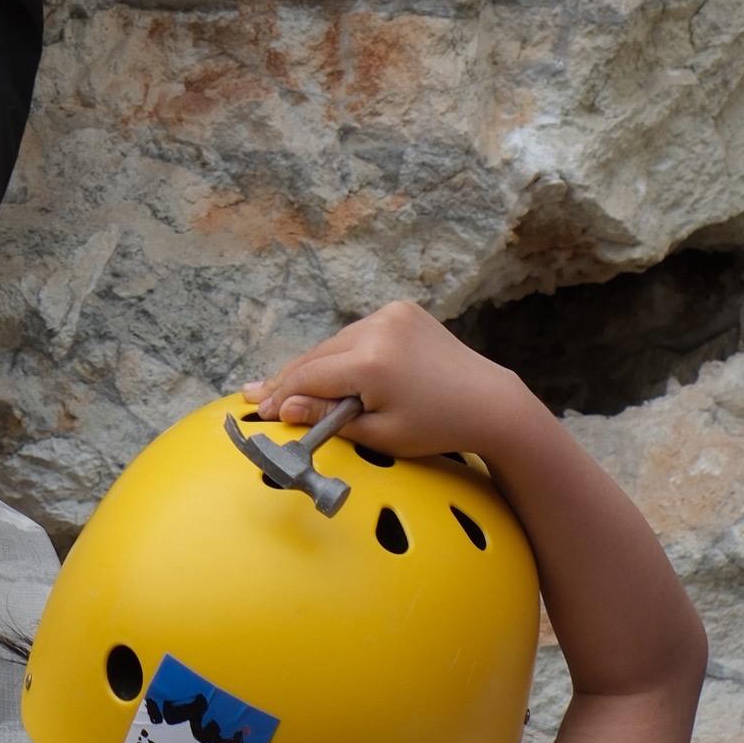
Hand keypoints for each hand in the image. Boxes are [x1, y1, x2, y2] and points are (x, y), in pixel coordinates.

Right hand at [248, 298, 535, 463]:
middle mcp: (378, 328)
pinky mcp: (401, 309)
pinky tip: (328, 370)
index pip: (309, 377)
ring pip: (335, 343)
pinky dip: (342, 352)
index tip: (259, 411)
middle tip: (254, 395)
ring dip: (315, 365)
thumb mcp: (380, 433)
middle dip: (289, 379)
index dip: (282, 395)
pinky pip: (358, 333)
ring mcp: (390, 313)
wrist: (488, 401)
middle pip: (317, 355)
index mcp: (373, 362)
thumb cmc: (436, 427)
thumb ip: (328, 417)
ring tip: (286, 386)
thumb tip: (285, 407)